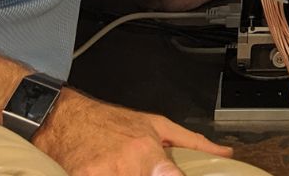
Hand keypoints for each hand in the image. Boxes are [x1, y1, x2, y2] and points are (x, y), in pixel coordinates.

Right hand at [34, 90, 231, 175]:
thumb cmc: (111, 122)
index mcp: (146, 150)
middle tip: (140, 168)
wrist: (65, 118)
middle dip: (144, 175)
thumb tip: (223, 153)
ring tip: (121, 167)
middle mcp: (126, 164)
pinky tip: (105, 170)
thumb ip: (191, 143)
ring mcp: (103, 174)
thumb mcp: (155, 125)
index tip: (173, 175)